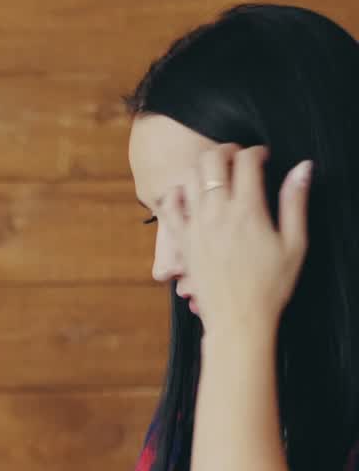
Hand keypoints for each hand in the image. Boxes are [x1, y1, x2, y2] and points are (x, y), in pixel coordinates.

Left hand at [159, 144, 311, 337]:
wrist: (238, 320)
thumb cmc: (270, 285)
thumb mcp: (295, 243)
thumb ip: (295, 201)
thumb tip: (303, 166)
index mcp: (249, 211)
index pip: (247, 159)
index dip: (257, 151)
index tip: (264, 159)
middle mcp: (218, 214)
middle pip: (212, 159)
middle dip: (227, 151)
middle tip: (238, 161)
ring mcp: (195, 228)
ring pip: (189, 177)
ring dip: (203, 168)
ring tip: (217, 177)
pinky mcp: (182, 243)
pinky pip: (168, 208)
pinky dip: (176, 193)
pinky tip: (190, 196)